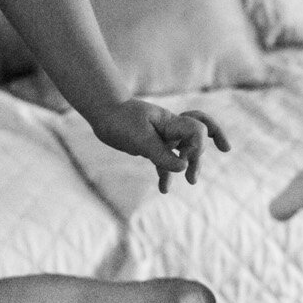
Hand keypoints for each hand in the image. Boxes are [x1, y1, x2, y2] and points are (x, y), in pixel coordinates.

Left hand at [86, 100, 231, 192]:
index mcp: (171, 122)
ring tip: (191, 181)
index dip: (198, 146)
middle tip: (191, 179)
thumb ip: (162, 154)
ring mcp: (162, 137)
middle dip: (198, 157)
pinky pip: (164, 161)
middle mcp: (171, 129)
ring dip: (190, 164)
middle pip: (196, 139)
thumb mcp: (140, 139)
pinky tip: (163, 189)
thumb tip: (183, 168)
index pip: (198, 130)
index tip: (184, 160)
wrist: (104, 113)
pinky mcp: (151, 147)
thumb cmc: (121, 120)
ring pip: (184, 150)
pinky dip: (166, 175)